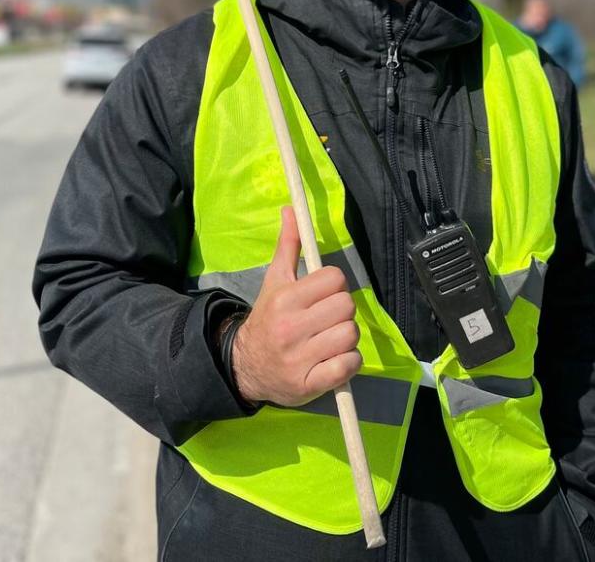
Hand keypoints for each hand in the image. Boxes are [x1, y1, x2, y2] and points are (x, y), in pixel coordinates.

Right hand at [231, 206, 361, 406]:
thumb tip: (291, 209)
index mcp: (285, 299)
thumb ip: (288, 246)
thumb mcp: (275, 281)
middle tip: (327, 318)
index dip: (335, 285)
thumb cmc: (267, 319)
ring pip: (350, 335)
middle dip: (342, 311)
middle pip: (346, 306)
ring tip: (329, 339)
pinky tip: (334, 360)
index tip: (323, 295)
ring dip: (346, 337)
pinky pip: (347, 366)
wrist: (245, 366)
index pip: (334, 279)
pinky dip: (348, 363)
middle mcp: (291, 327)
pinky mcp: (309, 384)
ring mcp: (300, 358)